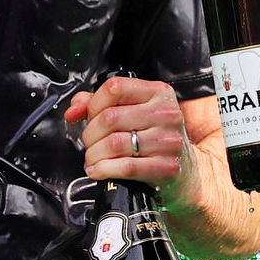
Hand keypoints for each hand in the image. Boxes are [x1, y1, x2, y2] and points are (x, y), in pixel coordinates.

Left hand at [64, 74, 189, 193]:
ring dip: (94, 155)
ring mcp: (168, 141)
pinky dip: (104, 170)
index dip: (94, 104)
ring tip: (92, 159)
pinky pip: (126, 167)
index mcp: (157, 92)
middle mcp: (166, 113)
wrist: (186, 172)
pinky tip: (99, 171)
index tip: (88, 117)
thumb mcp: (134, 111)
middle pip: (110, 117)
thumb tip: (74, 110)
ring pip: (115, 143)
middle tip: (89, 143)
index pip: (115, 87)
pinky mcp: (167, 167)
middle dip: (90, 134)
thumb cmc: (155, 138)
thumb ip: (100, 103)